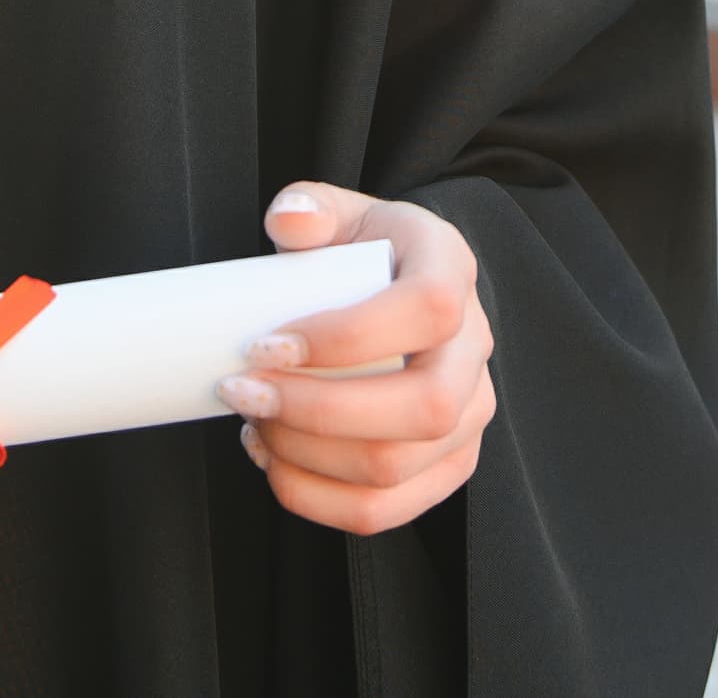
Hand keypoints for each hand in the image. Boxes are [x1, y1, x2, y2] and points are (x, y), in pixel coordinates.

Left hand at [223, 183, 496, 534]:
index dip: (346, 338)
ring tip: (252, 424)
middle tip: (243, 393)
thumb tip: (290, 220)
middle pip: (423, 409)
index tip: (266, 344)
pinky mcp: (446, 465)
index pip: (427, 311)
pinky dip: (316, 499)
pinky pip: (384, 510)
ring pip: (396, 467)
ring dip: (306, 457)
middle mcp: (475, 348)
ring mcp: (469, 414)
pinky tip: (273, 462)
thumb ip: (310, 206)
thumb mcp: (342, 214)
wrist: (397, 291)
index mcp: (453, 270)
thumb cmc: (362, 254)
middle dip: (317, 413)